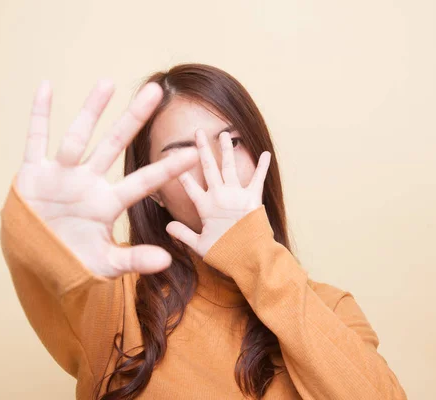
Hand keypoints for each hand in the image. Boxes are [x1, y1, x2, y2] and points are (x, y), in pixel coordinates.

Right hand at [15, 80, 198, 277]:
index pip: (144, 182)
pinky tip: (46, 87)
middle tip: (157, 90)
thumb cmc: (72, 262)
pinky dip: (39, 114)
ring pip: (78, 136)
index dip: (168, 168)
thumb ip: (133, 261)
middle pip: (115, 145)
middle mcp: (88, 182)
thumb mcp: (104, 264)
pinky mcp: (33, 173)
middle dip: (134, 119)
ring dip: (91, 110)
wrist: (33, 261)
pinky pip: (36, 139)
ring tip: (108, 82)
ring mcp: (61, 175)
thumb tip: (167, 261)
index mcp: (108, 204)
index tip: (193, 152)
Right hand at [165, 129, 270, 257]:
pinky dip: (263, 166)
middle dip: (202, 149)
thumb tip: (168, 226)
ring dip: (227, 149)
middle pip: (208, 167)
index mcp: (204, 206)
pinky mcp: (253, 198)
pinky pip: (258, 178)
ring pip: (229, 166)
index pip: (189, 185)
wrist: (251, 258)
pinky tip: (267, 153)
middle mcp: (219, 195)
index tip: (174, 157)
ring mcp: (236, 194)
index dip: (180, 172)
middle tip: (198, 132)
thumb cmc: (225, 253)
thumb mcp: (200, 246)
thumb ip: (183, 234)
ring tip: (224, 134)